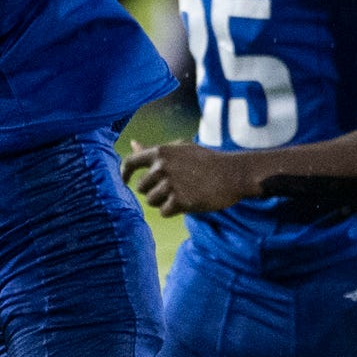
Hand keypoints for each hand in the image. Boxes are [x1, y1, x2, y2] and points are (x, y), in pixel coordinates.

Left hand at [124, 141, 264, 216]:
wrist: (232, 174)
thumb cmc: (206, 161)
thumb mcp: (180, 149)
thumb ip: (154, 149)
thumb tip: (133, 144)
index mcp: (161, 152)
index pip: (130, 162)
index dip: (125, 173)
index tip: (125, 181)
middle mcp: (162, 167)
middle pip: (142, 188)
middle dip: (153, 191)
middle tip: (173, 188)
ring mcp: (171, 184)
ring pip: (151, 201)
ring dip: (163, 202)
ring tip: (181, 195)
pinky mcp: (180, 201)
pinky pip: (163, 212)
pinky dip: (172, 211)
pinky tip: (187, 202)